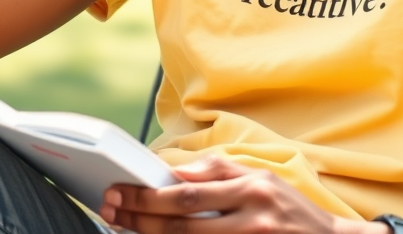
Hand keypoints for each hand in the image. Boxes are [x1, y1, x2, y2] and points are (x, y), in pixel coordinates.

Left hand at [100, 156, 383, 233]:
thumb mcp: (261, 181)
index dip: (148, 195)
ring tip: (123, 231)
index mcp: (251, 187)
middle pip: (181, 222)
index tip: (119, 193)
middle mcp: (252, 215)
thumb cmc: (291, 211)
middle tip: (111, 212)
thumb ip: (219, 174)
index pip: (187, 192)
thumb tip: (174, 174)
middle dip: (139, 218)